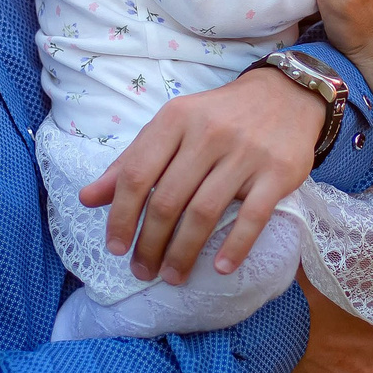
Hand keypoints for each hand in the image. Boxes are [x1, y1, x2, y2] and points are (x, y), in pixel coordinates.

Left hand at [80, 66, 320, 285]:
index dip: (121, 215)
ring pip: (204, 213)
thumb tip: (87, 199)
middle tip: (142, 270)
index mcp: (175, 119)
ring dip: (183, 252)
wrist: (285, 96)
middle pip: (168, 200)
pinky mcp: (278, 172)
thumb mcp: (171, 127)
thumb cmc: (218, 117)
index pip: (137, 174)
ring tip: (172, 276)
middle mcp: (208, 133)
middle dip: (150, 243)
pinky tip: (220, 268)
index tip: (115, 247)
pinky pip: (252, 217)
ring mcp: (245, 153)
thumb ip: (131, 162)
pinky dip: (235, 247)